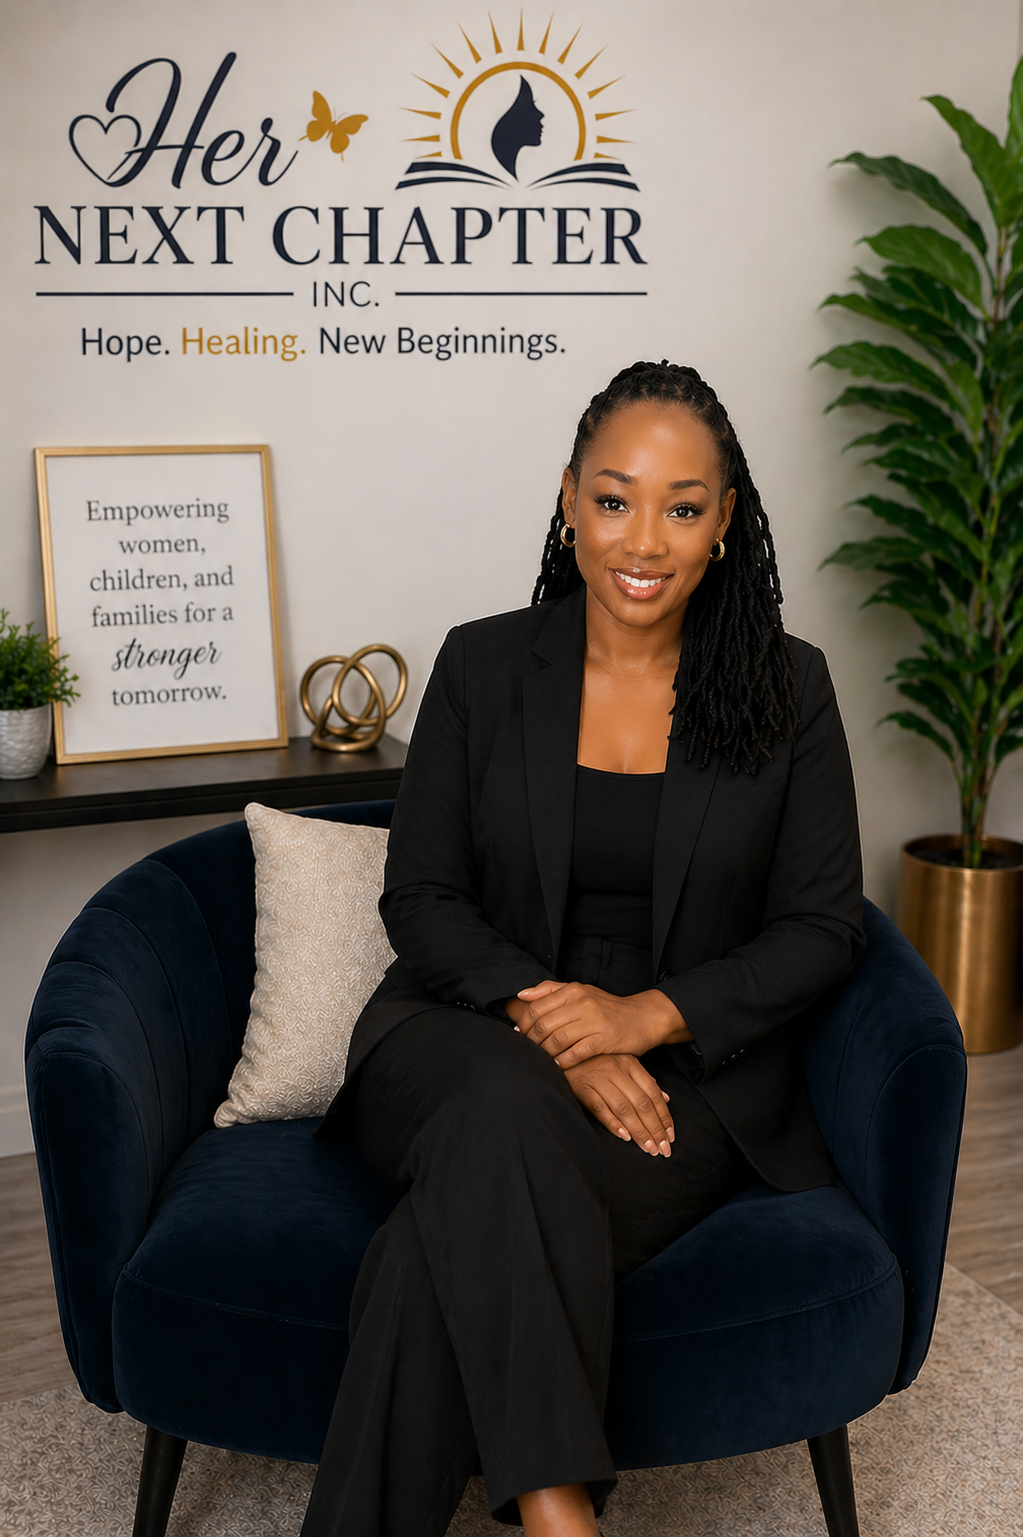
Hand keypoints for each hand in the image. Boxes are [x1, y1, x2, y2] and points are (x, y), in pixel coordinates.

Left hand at [511, 981, 690, 1067]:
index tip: (518, 1034)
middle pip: (544, 1024)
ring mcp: (594, 1021)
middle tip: (527, 1050)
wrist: (643, 1017)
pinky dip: (563, 1061)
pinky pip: (576, 1053)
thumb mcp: (580, 991)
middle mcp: (583, 1003)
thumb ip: (550, 990)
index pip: (537, 1007)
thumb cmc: (606, 1007)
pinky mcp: (605, 1039)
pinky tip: (558, 1065)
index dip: (524, 1023)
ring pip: (557, 1040)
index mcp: (573, 990)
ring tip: (540, 1059)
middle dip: (531, 1040)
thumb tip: (522, 994)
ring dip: (544, 1053)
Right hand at [564, 1053, 673, 1155]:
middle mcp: (615, 1069)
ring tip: (648, 1148)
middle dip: (655, 1129)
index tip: (670, 1135)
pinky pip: (600, 1108)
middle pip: (641, 1103)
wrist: (563, 1051)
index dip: (664, 1116)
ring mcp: (598, 1078)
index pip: (652, 1093)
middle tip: (663, 1149)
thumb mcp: (622, 1063)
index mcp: (629, 1063)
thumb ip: (643, 1080)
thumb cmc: (596, 1060)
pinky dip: (613, 1123)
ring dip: (638, 1131)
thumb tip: (665, 1099)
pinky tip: (625, 1137)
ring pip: (624, 1108)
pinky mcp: (581, 1087)